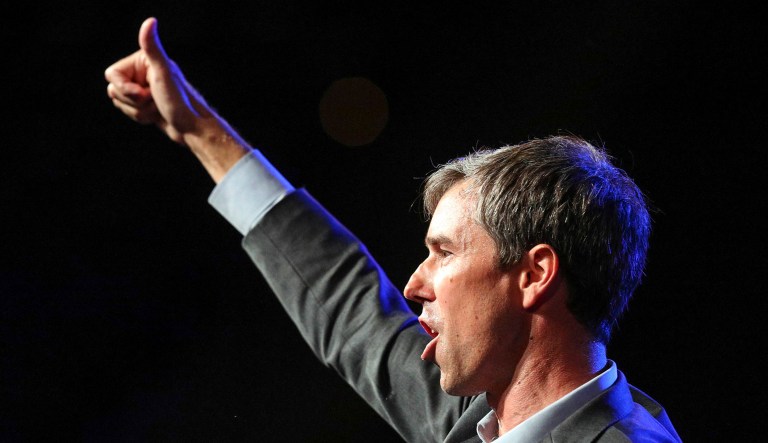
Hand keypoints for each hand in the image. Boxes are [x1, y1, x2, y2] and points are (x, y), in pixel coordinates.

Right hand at [105, 17, 247, 181]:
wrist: (193, 127)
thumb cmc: (180, 101)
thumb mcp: (162, 72)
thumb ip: (152, 48)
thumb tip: (150, 21)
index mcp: (143, 60)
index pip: (111, 74)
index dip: (124, 88)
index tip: (143, 93)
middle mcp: (142, 72)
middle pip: (114, 90)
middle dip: (133, 102)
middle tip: (154, 100)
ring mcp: (143, 88)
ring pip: (120, 103)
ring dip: (138, 111)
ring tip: (157, 108)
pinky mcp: (146, 102)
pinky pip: (129, 111)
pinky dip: (141, 117)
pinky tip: (156, 115)